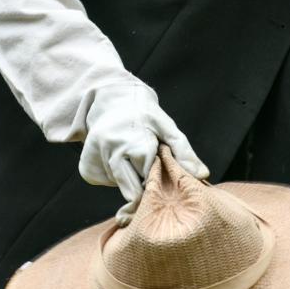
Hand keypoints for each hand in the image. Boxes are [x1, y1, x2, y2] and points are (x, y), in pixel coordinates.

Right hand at [79, 82, 208, 224]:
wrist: (111, 98)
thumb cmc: (144, 115)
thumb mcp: (166, 127)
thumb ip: (184, 152)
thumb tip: (203, 175)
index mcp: (135, 143)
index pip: (150, 181)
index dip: (157, 177)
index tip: (159, 168)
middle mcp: (111, 151)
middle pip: (131, 190)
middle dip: (141, 183)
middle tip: (145, 163)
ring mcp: (95, 159)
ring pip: (118, 186)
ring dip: (127, 177)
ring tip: (130, 153)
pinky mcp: (86, 167)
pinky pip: (104, 182)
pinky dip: (112, 175)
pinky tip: (116, 156)